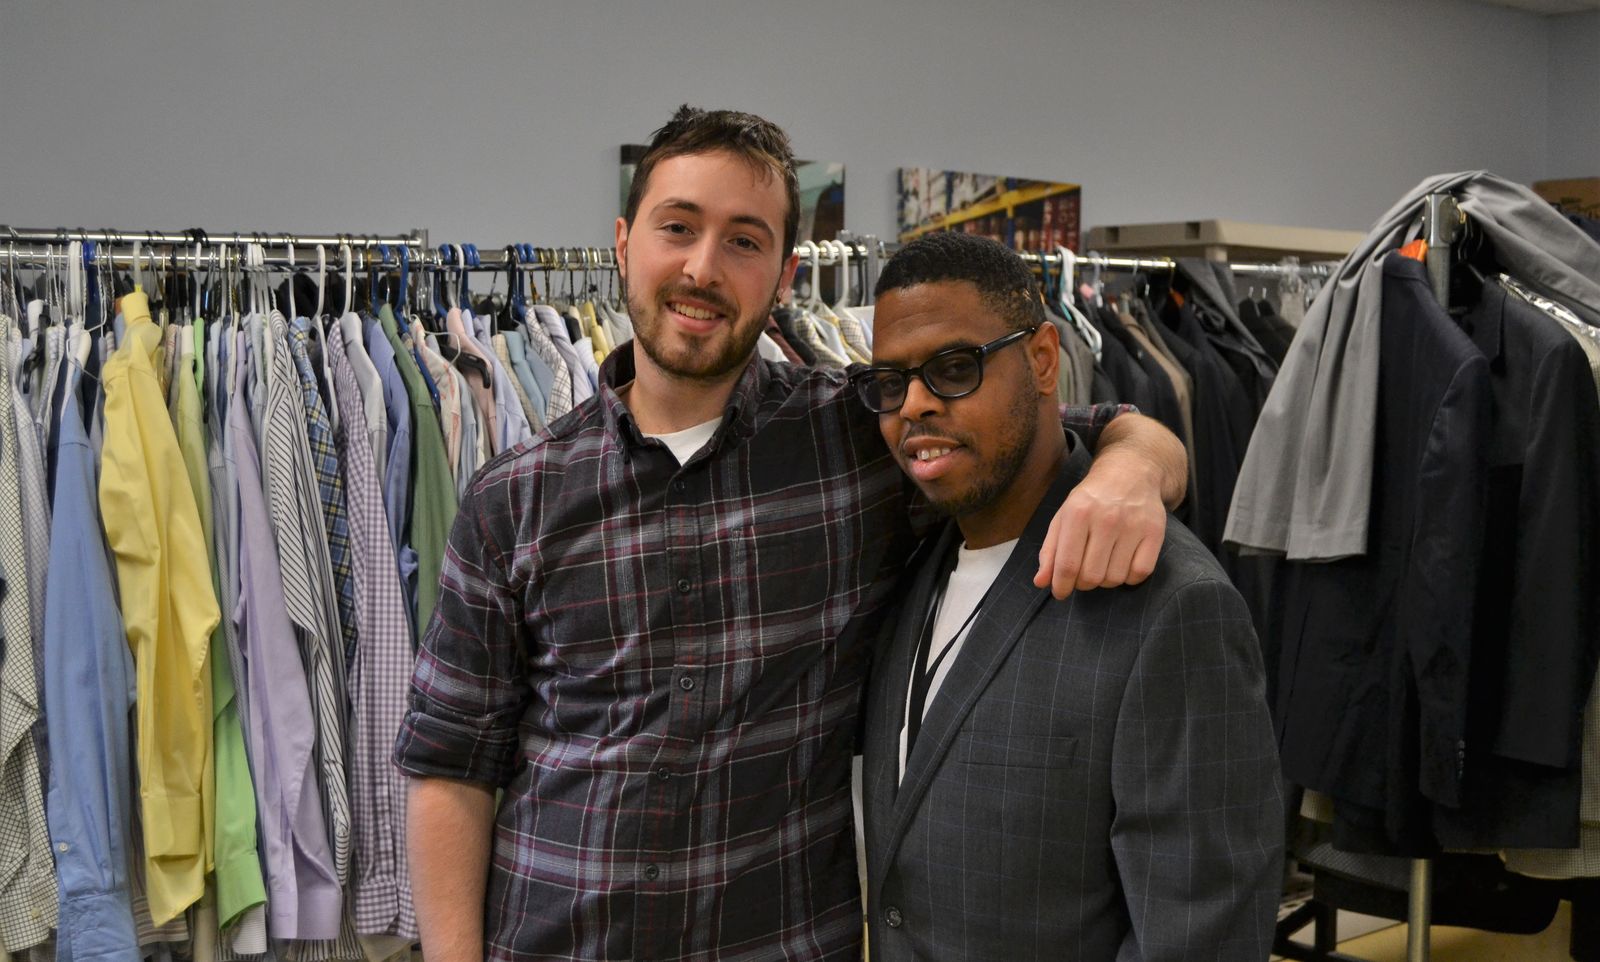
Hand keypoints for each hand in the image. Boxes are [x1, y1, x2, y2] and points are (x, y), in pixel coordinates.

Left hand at [1033, 449, 1166, 598]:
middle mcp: (1107, 518)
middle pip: (1091, 576)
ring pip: (1115, 578)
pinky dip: (1128, 577)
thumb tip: (1041, 582)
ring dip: (1105, 580)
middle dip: (1082, 583)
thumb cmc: (1091, 499)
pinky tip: (1122, 564)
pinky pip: (1140, 573)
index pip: (1067, 565)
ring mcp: (1134, 525)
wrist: (1130, 473)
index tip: (1060, 592)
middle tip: (1082, 574)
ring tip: (1102, 565)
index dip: (1061, 586)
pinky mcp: (1155, 531)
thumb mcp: (1063, 516)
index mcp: (1078, 513)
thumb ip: (1050, 550)